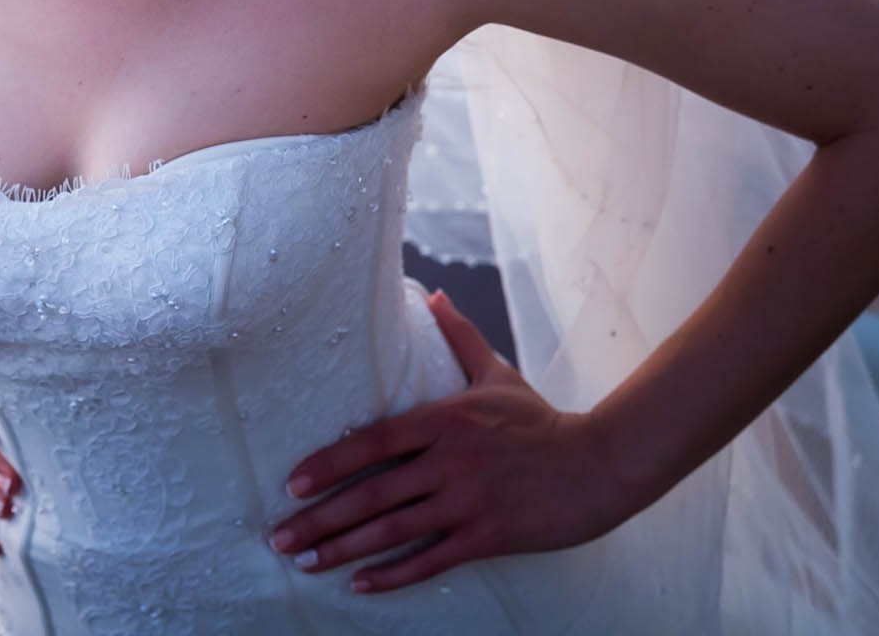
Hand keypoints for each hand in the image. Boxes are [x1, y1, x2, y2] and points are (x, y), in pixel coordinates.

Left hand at [267, 288, 638, 592]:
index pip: (372, 442)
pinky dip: (393, 575)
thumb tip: (432, 294)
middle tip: (278, 537)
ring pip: (393, 531)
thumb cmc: (541, 419)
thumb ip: (459, 336)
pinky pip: (431, 560)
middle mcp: (448, 462)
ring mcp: (467, 501)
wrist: (600, 462)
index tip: (292, 484)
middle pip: (371, 494)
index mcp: (444, 420)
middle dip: (319, 518)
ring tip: (305, 562)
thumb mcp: (496, 373)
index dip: (328, 464)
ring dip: (343, 549)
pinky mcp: (488, 536)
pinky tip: (360, 585)